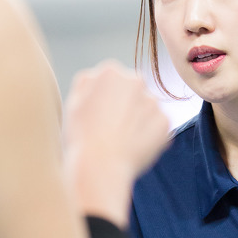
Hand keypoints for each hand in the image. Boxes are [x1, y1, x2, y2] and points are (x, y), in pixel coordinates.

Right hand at [63, 62, 169, 224]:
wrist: (100, 166)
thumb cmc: (82, 137)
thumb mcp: (73, 102)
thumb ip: (86, 83)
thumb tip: (97, 76)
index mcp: (110, 71)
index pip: (113, 81)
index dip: (106, 101)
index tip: (100, 117)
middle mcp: (135, 80)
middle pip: (132, 92)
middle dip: (126, 107)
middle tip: (112, 130)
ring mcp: (152, 101)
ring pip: (146, 110)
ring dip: (138, 122)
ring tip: (122, 141)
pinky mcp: (165, 121)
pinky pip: (157, 127)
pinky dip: (149, 136)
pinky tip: (133, 148)